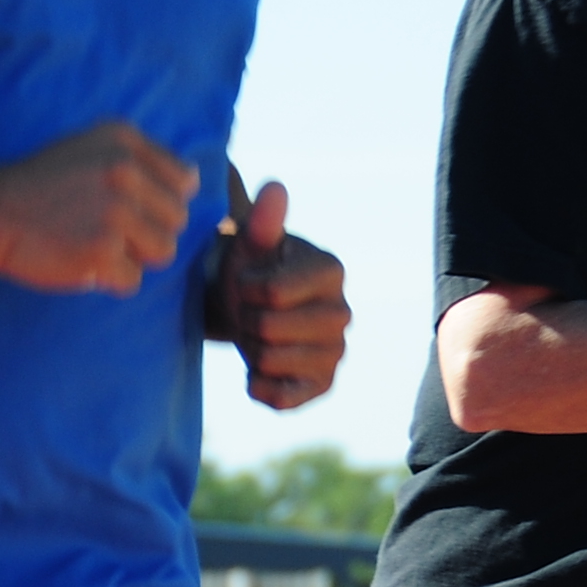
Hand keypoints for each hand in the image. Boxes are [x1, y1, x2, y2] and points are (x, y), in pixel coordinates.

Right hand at [0, 120, 201, 295]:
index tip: (131, 208)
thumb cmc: (41, 184)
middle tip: (103, 228)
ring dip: (133, 256)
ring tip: (96, 244)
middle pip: (176, 220)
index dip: (161, 203)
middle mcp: (124, 171)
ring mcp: (114, 212)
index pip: (184, 182)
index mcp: (124, 142)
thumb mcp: (89, 147)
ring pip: (163, 251)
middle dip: (147, 231)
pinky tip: (80, 260)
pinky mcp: (102, 251)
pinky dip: (108, 279)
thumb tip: (194, 182)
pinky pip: (132, 279)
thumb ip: (140, 158)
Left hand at [206, 179, 351, 408]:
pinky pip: (282, 399)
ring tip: (255, 335)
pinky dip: (258, 386)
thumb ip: (264, 221)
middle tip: (248, 312)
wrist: (251, 308)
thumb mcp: (252, 243)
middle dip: (245, 321)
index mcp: (330, 271)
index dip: (244, 290)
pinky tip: (257, 369)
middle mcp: (342, 313)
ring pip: (269, 362)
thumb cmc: (252, 269)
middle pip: (268, 329)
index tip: (247, 282)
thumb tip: (274, 188)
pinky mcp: (323, 386)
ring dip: (248, 350)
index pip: (271, 291)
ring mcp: (335, 353)